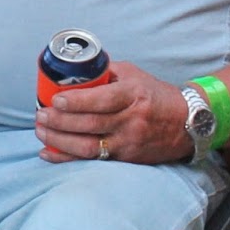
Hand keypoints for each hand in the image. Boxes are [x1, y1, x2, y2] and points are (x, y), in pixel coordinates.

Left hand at [32, 60, 190, 164]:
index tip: (55, 99)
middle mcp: (131, 120)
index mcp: (133, 95)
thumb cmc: (156, 95)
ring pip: (88, 146)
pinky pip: (92, 160)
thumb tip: (75, 69)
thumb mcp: (135, 75)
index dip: (76, 101)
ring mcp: (128, 142)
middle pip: (90, 124)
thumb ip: (106, 72)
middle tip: (40, 114)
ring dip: (59, 140)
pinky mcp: (126, 158)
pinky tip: (48, 152)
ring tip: (41, 131)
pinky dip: (66, 158)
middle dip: (60, 121)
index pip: (101, 100)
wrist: (188, 123)